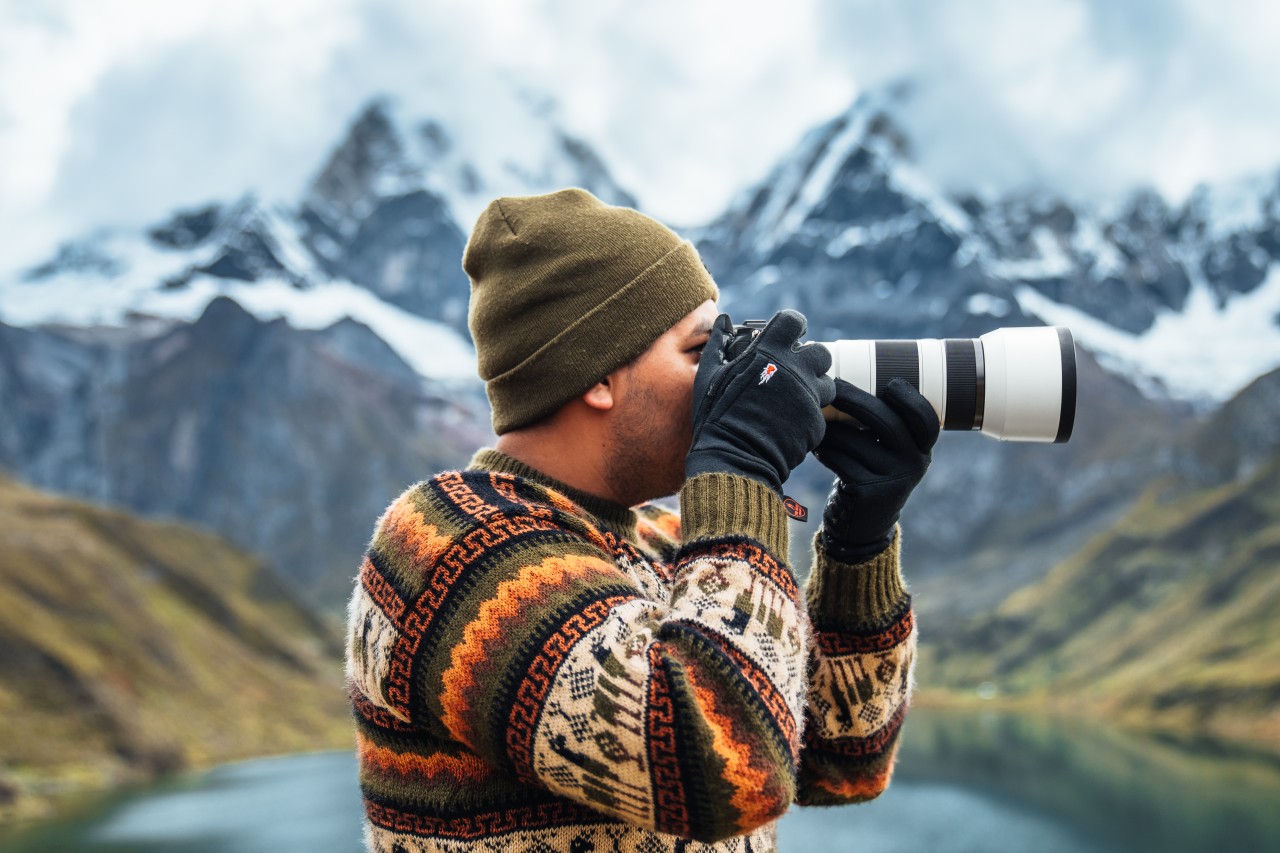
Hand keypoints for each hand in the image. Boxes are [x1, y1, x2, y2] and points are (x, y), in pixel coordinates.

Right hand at [686, 310, 835, 493]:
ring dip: (815, 389)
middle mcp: (795, 369)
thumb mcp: (709, 374)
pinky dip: (806, 418)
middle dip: (810, 360)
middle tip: (793, 373)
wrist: (732, 458)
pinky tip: (787, 424)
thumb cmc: (716, 414)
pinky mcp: (816, 422)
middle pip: (821, 352)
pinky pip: (818, 414)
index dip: (792, 326)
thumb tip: (723, 320)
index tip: (788, 335)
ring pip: (827, 384)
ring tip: (793, 400)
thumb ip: (718, 342)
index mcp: (769, 351)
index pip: (794, 320)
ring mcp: (808, 396)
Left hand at [813, 377, 939, 561]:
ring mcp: (892, 481)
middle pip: (886, 422)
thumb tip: (849, 379)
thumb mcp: (887, 452)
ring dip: (830, 426)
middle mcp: (914, 464)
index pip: (926, 420)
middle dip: (854, 399)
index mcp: (922, 449)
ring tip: (815, 416)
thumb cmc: (870, 472)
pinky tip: (815, 445)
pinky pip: (839, 460)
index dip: (911, 399)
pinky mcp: (867, 493)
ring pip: (855, 440)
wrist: (863, 525)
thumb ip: (883, 423)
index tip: (889, 384)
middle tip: (830, 386)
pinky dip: (824, 448)